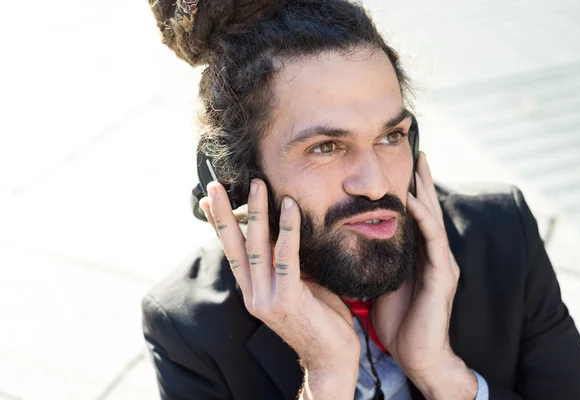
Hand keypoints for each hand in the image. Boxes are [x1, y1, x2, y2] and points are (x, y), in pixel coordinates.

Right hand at [199, 179, 358, 396]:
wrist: (332, 360)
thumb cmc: (320, 319)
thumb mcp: (299, 286)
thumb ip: (288, 264)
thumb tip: (288, 232)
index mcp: (254, 290)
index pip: (232, 252)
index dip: (220, 225)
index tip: (209, 200)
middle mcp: (254, 294)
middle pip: (234, 246)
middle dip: (225, 213)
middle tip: (216, 184)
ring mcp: (267, 299)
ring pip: (257, 247)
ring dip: (256, 213)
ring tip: (257, 185)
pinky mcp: (287, 301)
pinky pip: (286, 258)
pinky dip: (288, 230)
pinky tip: (289, 207)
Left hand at [371, 152, 476, 398]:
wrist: (416, 355)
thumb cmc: (398, 321)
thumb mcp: (384, 281)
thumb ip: (380, 259)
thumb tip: (356, 239)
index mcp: (420, 256)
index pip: (415, 216)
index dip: (410, 190)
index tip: (400, 165)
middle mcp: (435, 256)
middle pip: (428, 210)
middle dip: (423, 181)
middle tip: (418, 150)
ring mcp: (442, 265)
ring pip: (434, 219)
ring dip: (426, 191)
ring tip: (420, 164)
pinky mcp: (442, 278)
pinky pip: (433, 243)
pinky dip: (424, 219)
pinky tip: (414, 201)